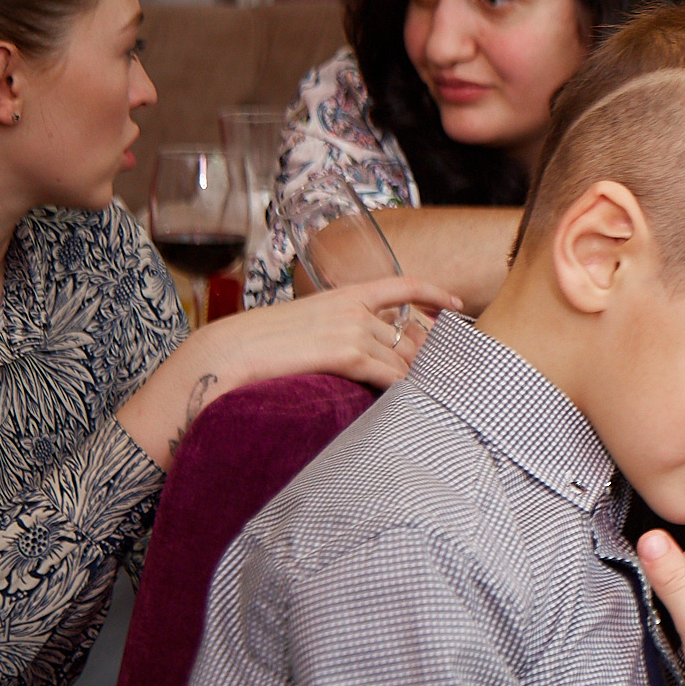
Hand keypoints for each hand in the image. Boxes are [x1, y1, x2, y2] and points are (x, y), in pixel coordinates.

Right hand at [198, 276, 460, 390]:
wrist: (229, 352)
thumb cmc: (261, 343)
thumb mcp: (307, 322)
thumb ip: (341, 327)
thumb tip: (368, 348)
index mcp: (344, 294)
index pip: (403, 285)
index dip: (434, 293)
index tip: (455, 304)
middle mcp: (354, 309)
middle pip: (409, 336)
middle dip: (420, 360)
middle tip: (425, 379)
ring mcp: (352, 330)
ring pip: (403, 359)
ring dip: (410, 379)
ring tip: (412, 396)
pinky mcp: (347, 354)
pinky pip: (391, 375)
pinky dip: (400, 389)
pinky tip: (399, 400)